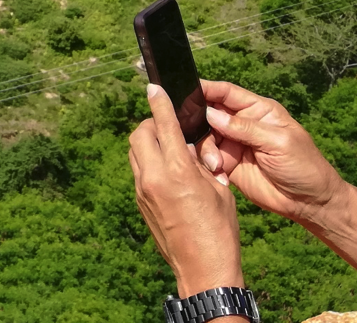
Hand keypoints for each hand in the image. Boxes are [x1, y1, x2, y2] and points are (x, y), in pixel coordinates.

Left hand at [130, 82, 244, 297]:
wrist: (204, 270)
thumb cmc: (221, 230)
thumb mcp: (218, 189)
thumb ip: (199, 163)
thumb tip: (184, 147)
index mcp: (178, 171)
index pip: (164, 125)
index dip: (159, 103)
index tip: (153, 86)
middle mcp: (153, 178)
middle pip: (139, 134)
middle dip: (151, 124)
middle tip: (169, 127)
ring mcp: (142, 191)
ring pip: (135, 152)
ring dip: (147, 143)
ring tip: (170, 150)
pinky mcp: (139, 203)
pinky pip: (138, 172)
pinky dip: (148, 163)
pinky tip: (167, 172)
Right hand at [200, 80, 347, 226]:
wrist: (310, 204)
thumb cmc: (304, 166)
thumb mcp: (279, 142)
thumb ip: (244, 128)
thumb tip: (210, 114)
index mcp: (257, 110)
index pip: (225, 92)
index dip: (205, 89)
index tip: (184, 91)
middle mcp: (241, 124)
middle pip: (209, 114)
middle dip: (199, 124)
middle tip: (197, 137)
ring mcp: (233, 144)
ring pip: (205, 138)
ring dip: (205, 150)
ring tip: (216, 165)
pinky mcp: (228, 165)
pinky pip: (207, 159)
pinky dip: (208, 165)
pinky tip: (218, 174)